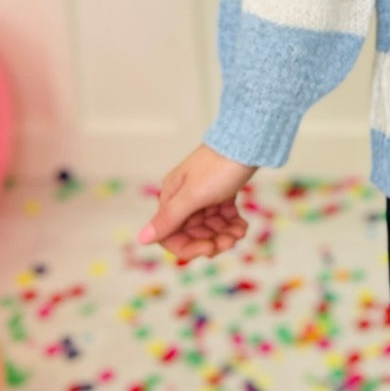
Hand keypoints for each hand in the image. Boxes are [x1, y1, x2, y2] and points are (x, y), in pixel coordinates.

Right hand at [136, 144, 258, 262]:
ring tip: (240, 232)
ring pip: (210, 226)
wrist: (248, 140)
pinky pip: (222, 216)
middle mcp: (184, 197)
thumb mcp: (193, 195)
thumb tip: (141, 239)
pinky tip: (242, 226)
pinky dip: (232, 223)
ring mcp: (204, 194)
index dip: (189, 247)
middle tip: (231, 240)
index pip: (170, 234)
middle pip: (193, 232)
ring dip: (225, 234)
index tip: (210, 249)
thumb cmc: (219, 167)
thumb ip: (169, 218)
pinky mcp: (221, 191)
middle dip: (212, 241)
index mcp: (172, 197)